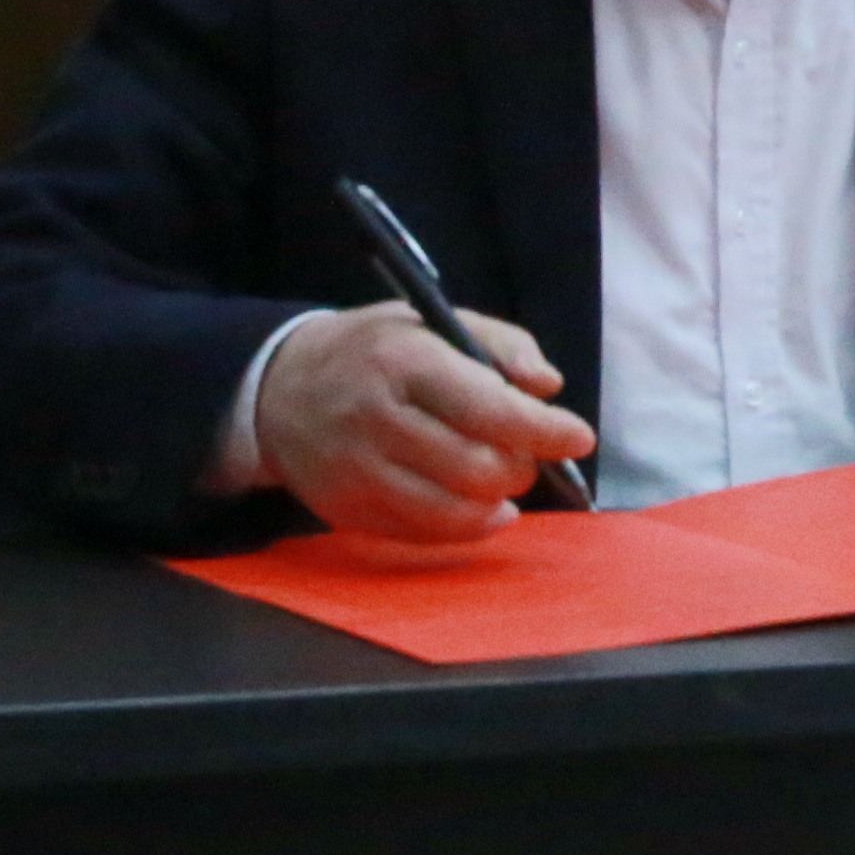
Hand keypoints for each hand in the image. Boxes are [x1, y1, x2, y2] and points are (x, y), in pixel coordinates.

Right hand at [256, 302, 596, 543]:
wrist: (276, 388)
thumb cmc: (375, 350)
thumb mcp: (433, 321)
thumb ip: (501, 344)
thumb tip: (548, 387)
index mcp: (404, 361)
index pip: (487, 407)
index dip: (543, 429)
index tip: (579, 437)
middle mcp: (375, 419)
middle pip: (474, 467)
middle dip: (521, 468)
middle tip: (528, 456)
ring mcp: (355, 471)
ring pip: (450, 510)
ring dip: (496, 503)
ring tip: (504, 481)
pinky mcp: (342, 509)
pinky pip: (418, 533)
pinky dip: (463, 527)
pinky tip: (478, 509)